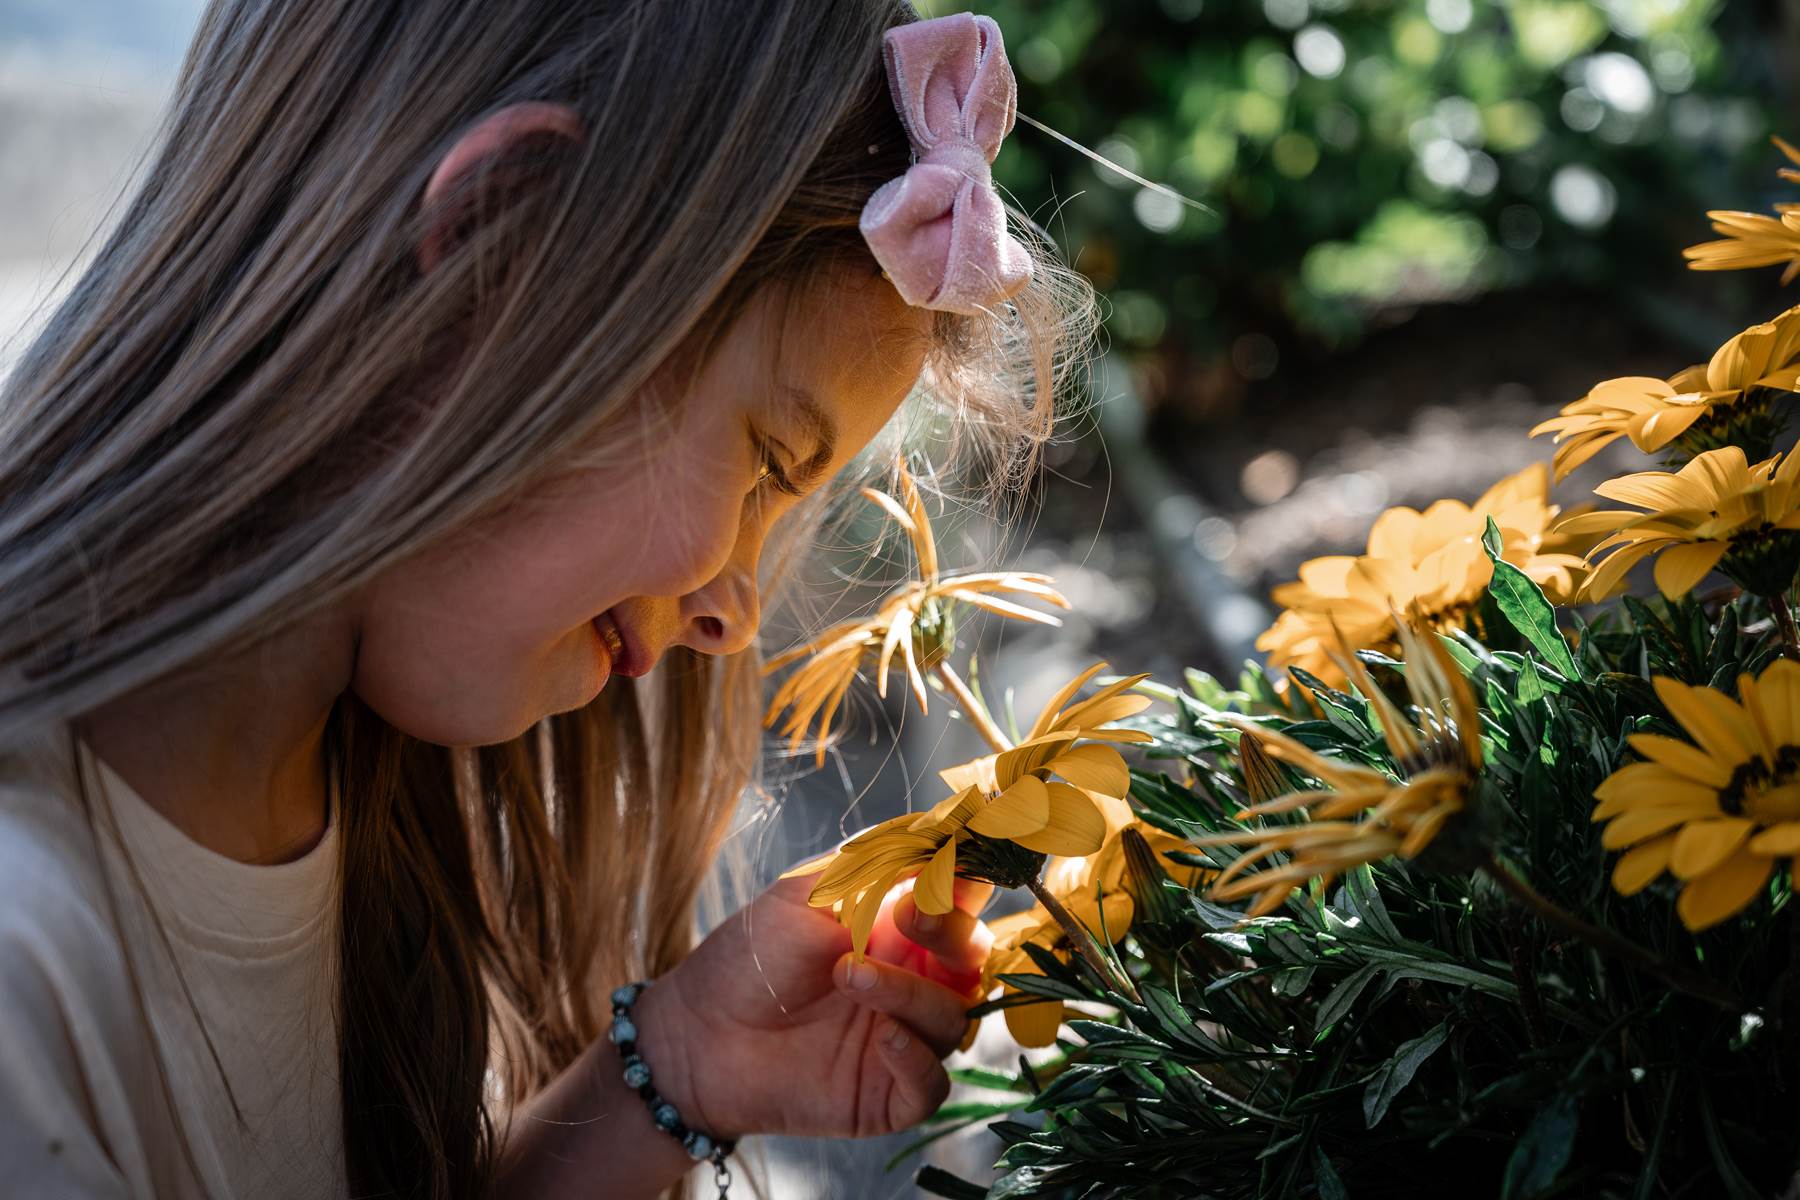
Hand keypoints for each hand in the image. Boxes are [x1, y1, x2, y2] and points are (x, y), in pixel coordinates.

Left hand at [635, 870, 994, 1141]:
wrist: (699, 1032)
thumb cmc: (751, 956)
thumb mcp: (808, 892)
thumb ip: (875, 864)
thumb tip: (940, 830)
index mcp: (901, 928)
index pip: (964, 901)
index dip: (967, 882)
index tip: (944, 868)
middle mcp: (914, 979)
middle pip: (975, 957)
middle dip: (953, 932)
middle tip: (907, 917)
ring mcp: (905, 1037)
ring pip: (955, 1017)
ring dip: (912, 992)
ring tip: (849, 975)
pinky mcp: (889, 1094)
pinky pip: (933, 1082)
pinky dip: (916, 1059)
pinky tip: (881, 1037)